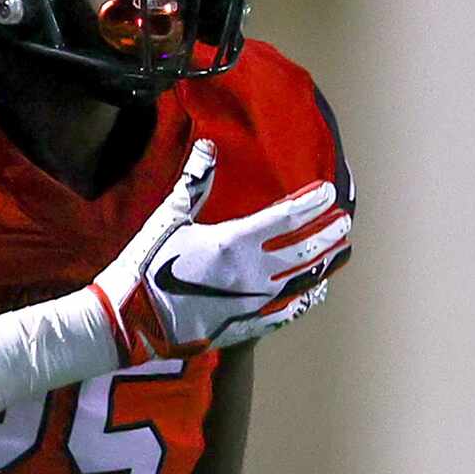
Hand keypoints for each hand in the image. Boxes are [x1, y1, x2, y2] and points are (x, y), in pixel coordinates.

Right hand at [92, 140, 351, 365]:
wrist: (130, 321)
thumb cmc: (145, 266)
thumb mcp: (168, 220)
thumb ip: (193, 183)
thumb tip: (207, 146)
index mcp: (234, 243)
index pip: (287, 218)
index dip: (311, 203)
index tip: (328, 192)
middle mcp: (252, 273)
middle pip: (305, 250)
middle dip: (328, 234)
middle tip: (345, 222)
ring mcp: (252, 303)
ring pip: (302, 282)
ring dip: (324, 265)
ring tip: (340, 253)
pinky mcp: (244, 327)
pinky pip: (285, 313)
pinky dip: (304, 300)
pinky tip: (315, 292)